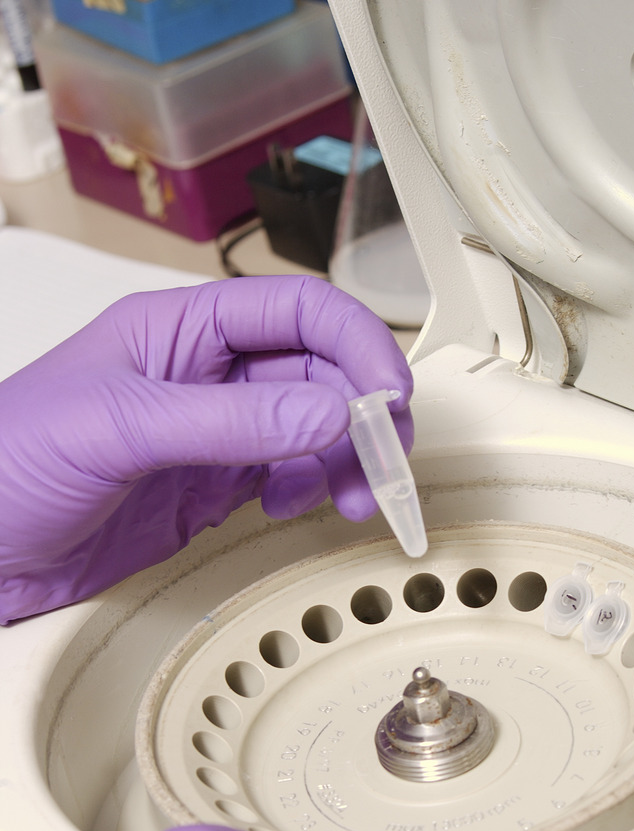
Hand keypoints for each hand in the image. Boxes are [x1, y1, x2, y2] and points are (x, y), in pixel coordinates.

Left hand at [0, 276, 412, 622]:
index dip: (354, 345)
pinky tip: (293, 507)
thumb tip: (328, 412)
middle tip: (383, 463)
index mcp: (181, 329)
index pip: (296, 311)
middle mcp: (206, 374)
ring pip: (314, 429)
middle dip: (362, 414)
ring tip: (349, 497)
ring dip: (345, 461)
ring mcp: (214, 433)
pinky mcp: (212, 486)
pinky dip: (311, 491)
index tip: (386, 398)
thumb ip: (228, 422)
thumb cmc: (8, 462)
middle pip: (320, 372)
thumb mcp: (117, 429)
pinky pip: (288, 476)